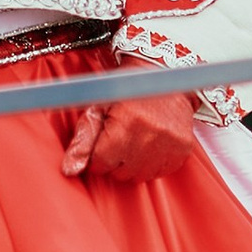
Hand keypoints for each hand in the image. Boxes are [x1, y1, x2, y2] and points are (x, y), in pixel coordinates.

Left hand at [61, 89, 198, 182]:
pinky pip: (160, 172)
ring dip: (132, 165)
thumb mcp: (99, 107)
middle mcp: (150, 135)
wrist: (164, 75)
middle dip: (114, 161)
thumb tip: (69, 171)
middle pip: (120, 172)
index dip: (97, 156)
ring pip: (140, 176)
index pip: (101, 163)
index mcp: (126, 123)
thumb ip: (83, 140)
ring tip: (134, 142)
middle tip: (119, 140)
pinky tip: (150, 145)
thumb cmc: (127, 89)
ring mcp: (170, 144)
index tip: (102, 145)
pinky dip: (152, 164)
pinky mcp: (183, 149)